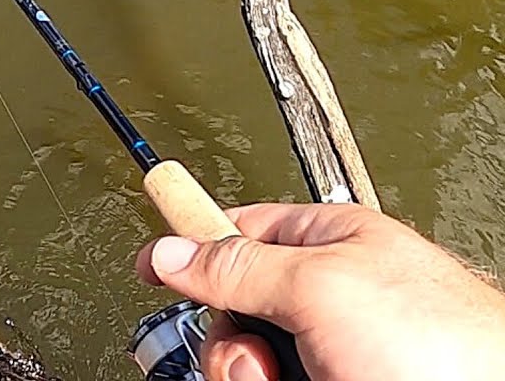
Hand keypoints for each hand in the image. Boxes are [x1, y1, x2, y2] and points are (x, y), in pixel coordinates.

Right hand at [136, 203, 504, 380]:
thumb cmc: (448, 345)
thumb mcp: (323, 286)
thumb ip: (239, 265)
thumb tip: (174, 251)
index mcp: (327, 245)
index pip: (237, 231)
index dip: (190, 245)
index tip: (149, 264)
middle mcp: (325, 300)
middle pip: (231, 311)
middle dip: (232, 341)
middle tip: (263, 357)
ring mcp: (328, 354)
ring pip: (244, 363)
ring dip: (248, 376)